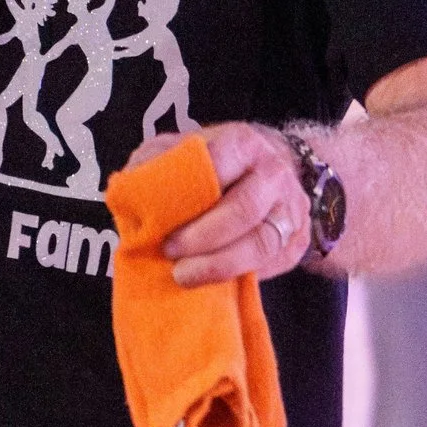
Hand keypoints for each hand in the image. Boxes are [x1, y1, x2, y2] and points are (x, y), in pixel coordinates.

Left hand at [140, 119, 311, 287]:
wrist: (272, 173)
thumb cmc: (218, 164)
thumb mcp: (185, 148)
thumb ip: (157, 161)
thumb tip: (129, 188)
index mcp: (244, 144)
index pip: (219, 167)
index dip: (189, 199)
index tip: (163, 226)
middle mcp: (274, 174)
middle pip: (243, 211)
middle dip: (203, 239)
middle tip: (170, 255)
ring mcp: (291, 209)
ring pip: (262, 244)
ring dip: (221, 265)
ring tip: (185, 277)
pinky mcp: (297, 241)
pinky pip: (272, 265)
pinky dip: (240, 276)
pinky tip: (213, 282)